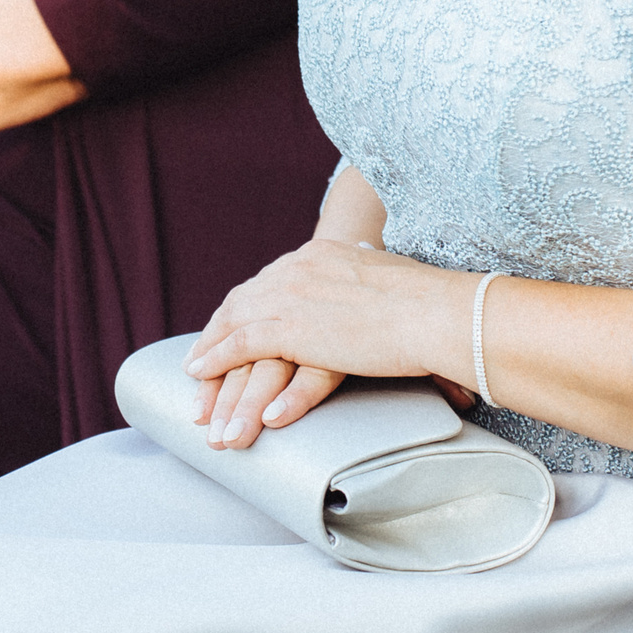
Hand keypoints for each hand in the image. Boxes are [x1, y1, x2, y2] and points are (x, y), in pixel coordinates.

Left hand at [181, 240, 472, 449]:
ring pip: (235, 328)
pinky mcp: (293, 327)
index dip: (246, 307)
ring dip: (211, 357)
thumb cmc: (428, 301)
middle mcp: (298, 268)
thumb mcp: (387, 274)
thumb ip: (365, 273)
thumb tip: (363, 268)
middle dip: (218, 333)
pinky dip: (216, 360)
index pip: (269, 281)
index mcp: (321, 253)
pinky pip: (241, 346)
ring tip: (195, 378)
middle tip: (199, 359)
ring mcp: (292, 296)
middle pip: (243, 301)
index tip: (233, 326)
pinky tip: (200, 375)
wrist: (437, 313)